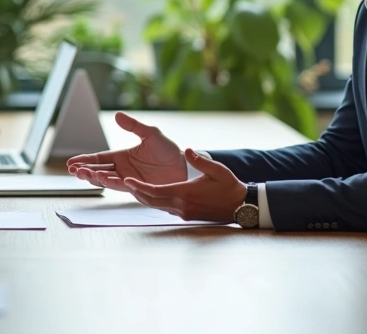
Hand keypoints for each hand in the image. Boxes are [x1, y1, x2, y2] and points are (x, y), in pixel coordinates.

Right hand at [66, 112, 185, 191]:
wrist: (184, 166)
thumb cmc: (168, 150)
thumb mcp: (150, 134)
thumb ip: (133, 126)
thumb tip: (117, 114)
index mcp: (122, 156)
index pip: (99, 159)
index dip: (85, 161)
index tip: (71, 163)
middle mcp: (123, 170)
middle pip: (99, 171)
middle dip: (86, 171)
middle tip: (74, 170)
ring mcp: (129, 180)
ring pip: (107, 180)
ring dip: (95, 178)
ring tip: (85, 174)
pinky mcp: (138, 188)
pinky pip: (122, 187)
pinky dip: (111, 183)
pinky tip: (104, 179)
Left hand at [123, 149, 246, 222]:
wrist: (241, 206)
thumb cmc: (229, 186)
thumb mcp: (217, 169)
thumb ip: (200, 160)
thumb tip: (187, 150)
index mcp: (185, 193)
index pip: (155, 191)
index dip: (139, 187)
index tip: (127, 181)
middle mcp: (181, 206)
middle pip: (151, 201)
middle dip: (137, 192)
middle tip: (125, 183)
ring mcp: (184, 213)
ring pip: (158, 206)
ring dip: (146, 197)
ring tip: (134, 187)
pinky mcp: (188, 216)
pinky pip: (166, 208)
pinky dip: (157, 201)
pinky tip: (153, 193)